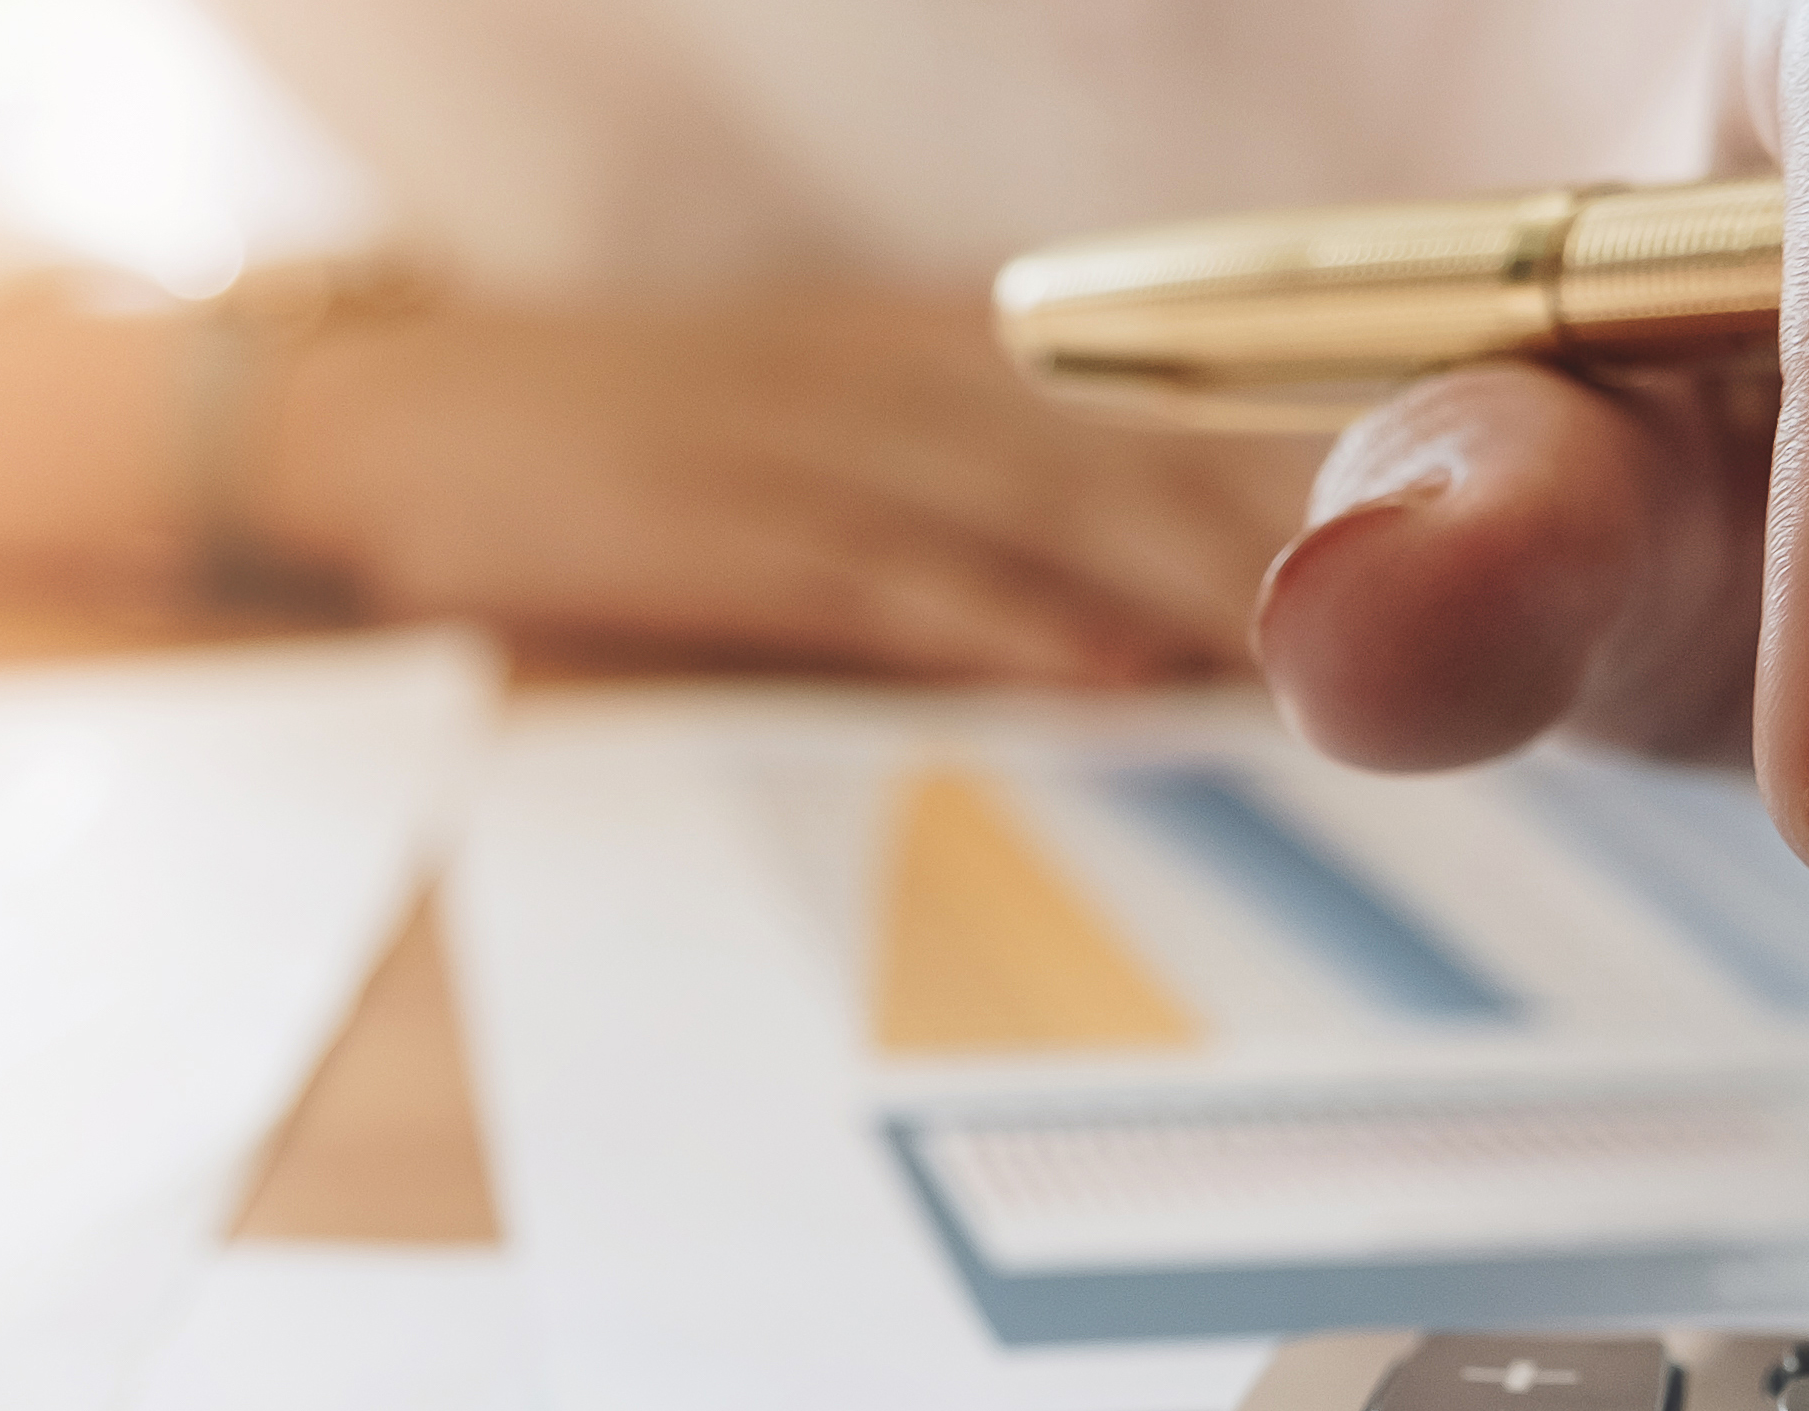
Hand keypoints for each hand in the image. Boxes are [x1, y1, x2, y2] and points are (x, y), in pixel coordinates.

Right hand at [263, 294, 1321, 682]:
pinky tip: (1111, 675)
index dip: (1285, 430)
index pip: (1142, 370)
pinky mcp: (723, 531)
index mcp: (915, 337)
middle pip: (1125, 431)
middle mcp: (880, 368)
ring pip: (1037, 503)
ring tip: (1316, 645)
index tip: (1417, 496)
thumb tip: (1138, 550)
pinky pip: (893, 581)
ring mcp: (801, 444)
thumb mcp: (803, 406)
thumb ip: (963, 460)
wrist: (386, 422)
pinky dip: (1012, 626)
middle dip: (1279, 512)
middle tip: (1422, 592)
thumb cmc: (609, 442)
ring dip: (1184, 574)